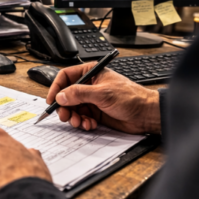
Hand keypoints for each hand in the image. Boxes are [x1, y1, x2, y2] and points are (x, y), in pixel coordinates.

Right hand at [46, 63, 160, 133]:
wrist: (145, 115)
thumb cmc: (131, 98)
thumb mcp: (102, 93)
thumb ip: (79, 93)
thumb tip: (61, 96)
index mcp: (91, 73)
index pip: (66, 76)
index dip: (56, 88)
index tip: (52, 100)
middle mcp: (89, 86)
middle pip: (66, 95)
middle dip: (65, 107)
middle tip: (65, 116)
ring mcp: (91, 100)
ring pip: (72, 108)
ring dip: (74, 117)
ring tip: (80, 122)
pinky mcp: (95, 113)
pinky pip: (81, 117)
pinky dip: (82, 123)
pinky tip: (90, 125)